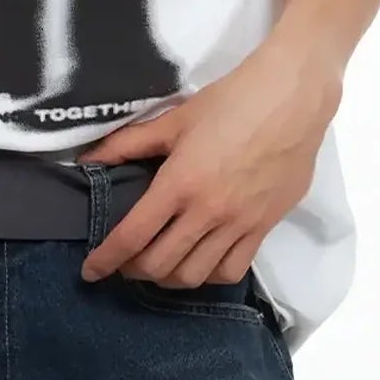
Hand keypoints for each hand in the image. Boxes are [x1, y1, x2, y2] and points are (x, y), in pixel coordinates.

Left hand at [76, 38, 341, 284]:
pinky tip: (199, 263)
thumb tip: (87, 159)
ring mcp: (239, 224)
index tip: (90, 272)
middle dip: (133, 272)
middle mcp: (207, 212)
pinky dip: (209, 276)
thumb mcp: (175, 119)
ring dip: (168, 279)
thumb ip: (128, 143)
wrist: (292, 99)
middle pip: (160, 265)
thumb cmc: (231, 102)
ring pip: (195, 276)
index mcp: (179, 183)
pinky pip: (232, 270)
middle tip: (124, 263)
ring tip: (158, 266)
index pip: (133, 235)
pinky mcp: (264, 227)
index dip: (106, 259)